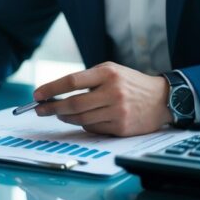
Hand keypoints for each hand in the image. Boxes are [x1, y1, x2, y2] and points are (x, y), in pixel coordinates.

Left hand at [33, 62, 171, 136]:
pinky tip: (81, 119)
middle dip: (52, 108)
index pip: (72, 81)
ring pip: (81, 119)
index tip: (37, 95)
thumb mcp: (111, 71)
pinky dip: (83, 124)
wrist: (162, 99)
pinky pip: (93, 128)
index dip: (51, 89)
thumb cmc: (130, 83)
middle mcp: (112, 92)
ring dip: (65, 117)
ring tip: (58, 114)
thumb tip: (57, 93)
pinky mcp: (121, 127)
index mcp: (107, 73)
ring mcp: (117, 111)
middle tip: (40, 110)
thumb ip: (88, 79)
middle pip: (73, 103)